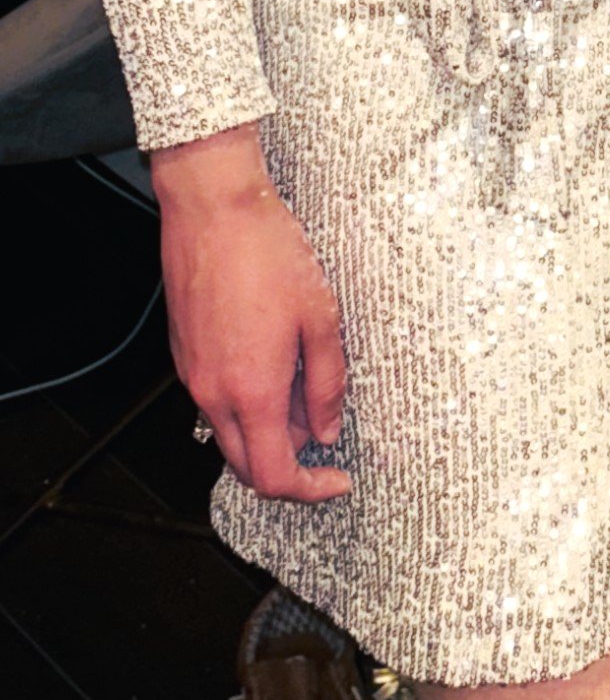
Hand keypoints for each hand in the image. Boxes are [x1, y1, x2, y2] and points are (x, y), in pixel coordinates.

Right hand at [150, 123, 350, 502]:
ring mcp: (192, 375)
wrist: (214, 209)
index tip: (335, 479)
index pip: (274, 476)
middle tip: (324, 445)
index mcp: (250, 391)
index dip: (309, 490)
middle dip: (288, 469)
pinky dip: (246, 406)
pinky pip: (214, 402)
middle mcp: (212, 393)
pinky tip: (276, 369)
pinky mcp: (183, 354)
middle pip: (246, 467)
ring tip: (305, 393)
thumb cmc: (267, 252)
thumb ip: (326, 383)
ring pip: (228, 435)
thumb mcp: (321, 318)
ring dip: (267, 434)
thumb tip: (328, 429)